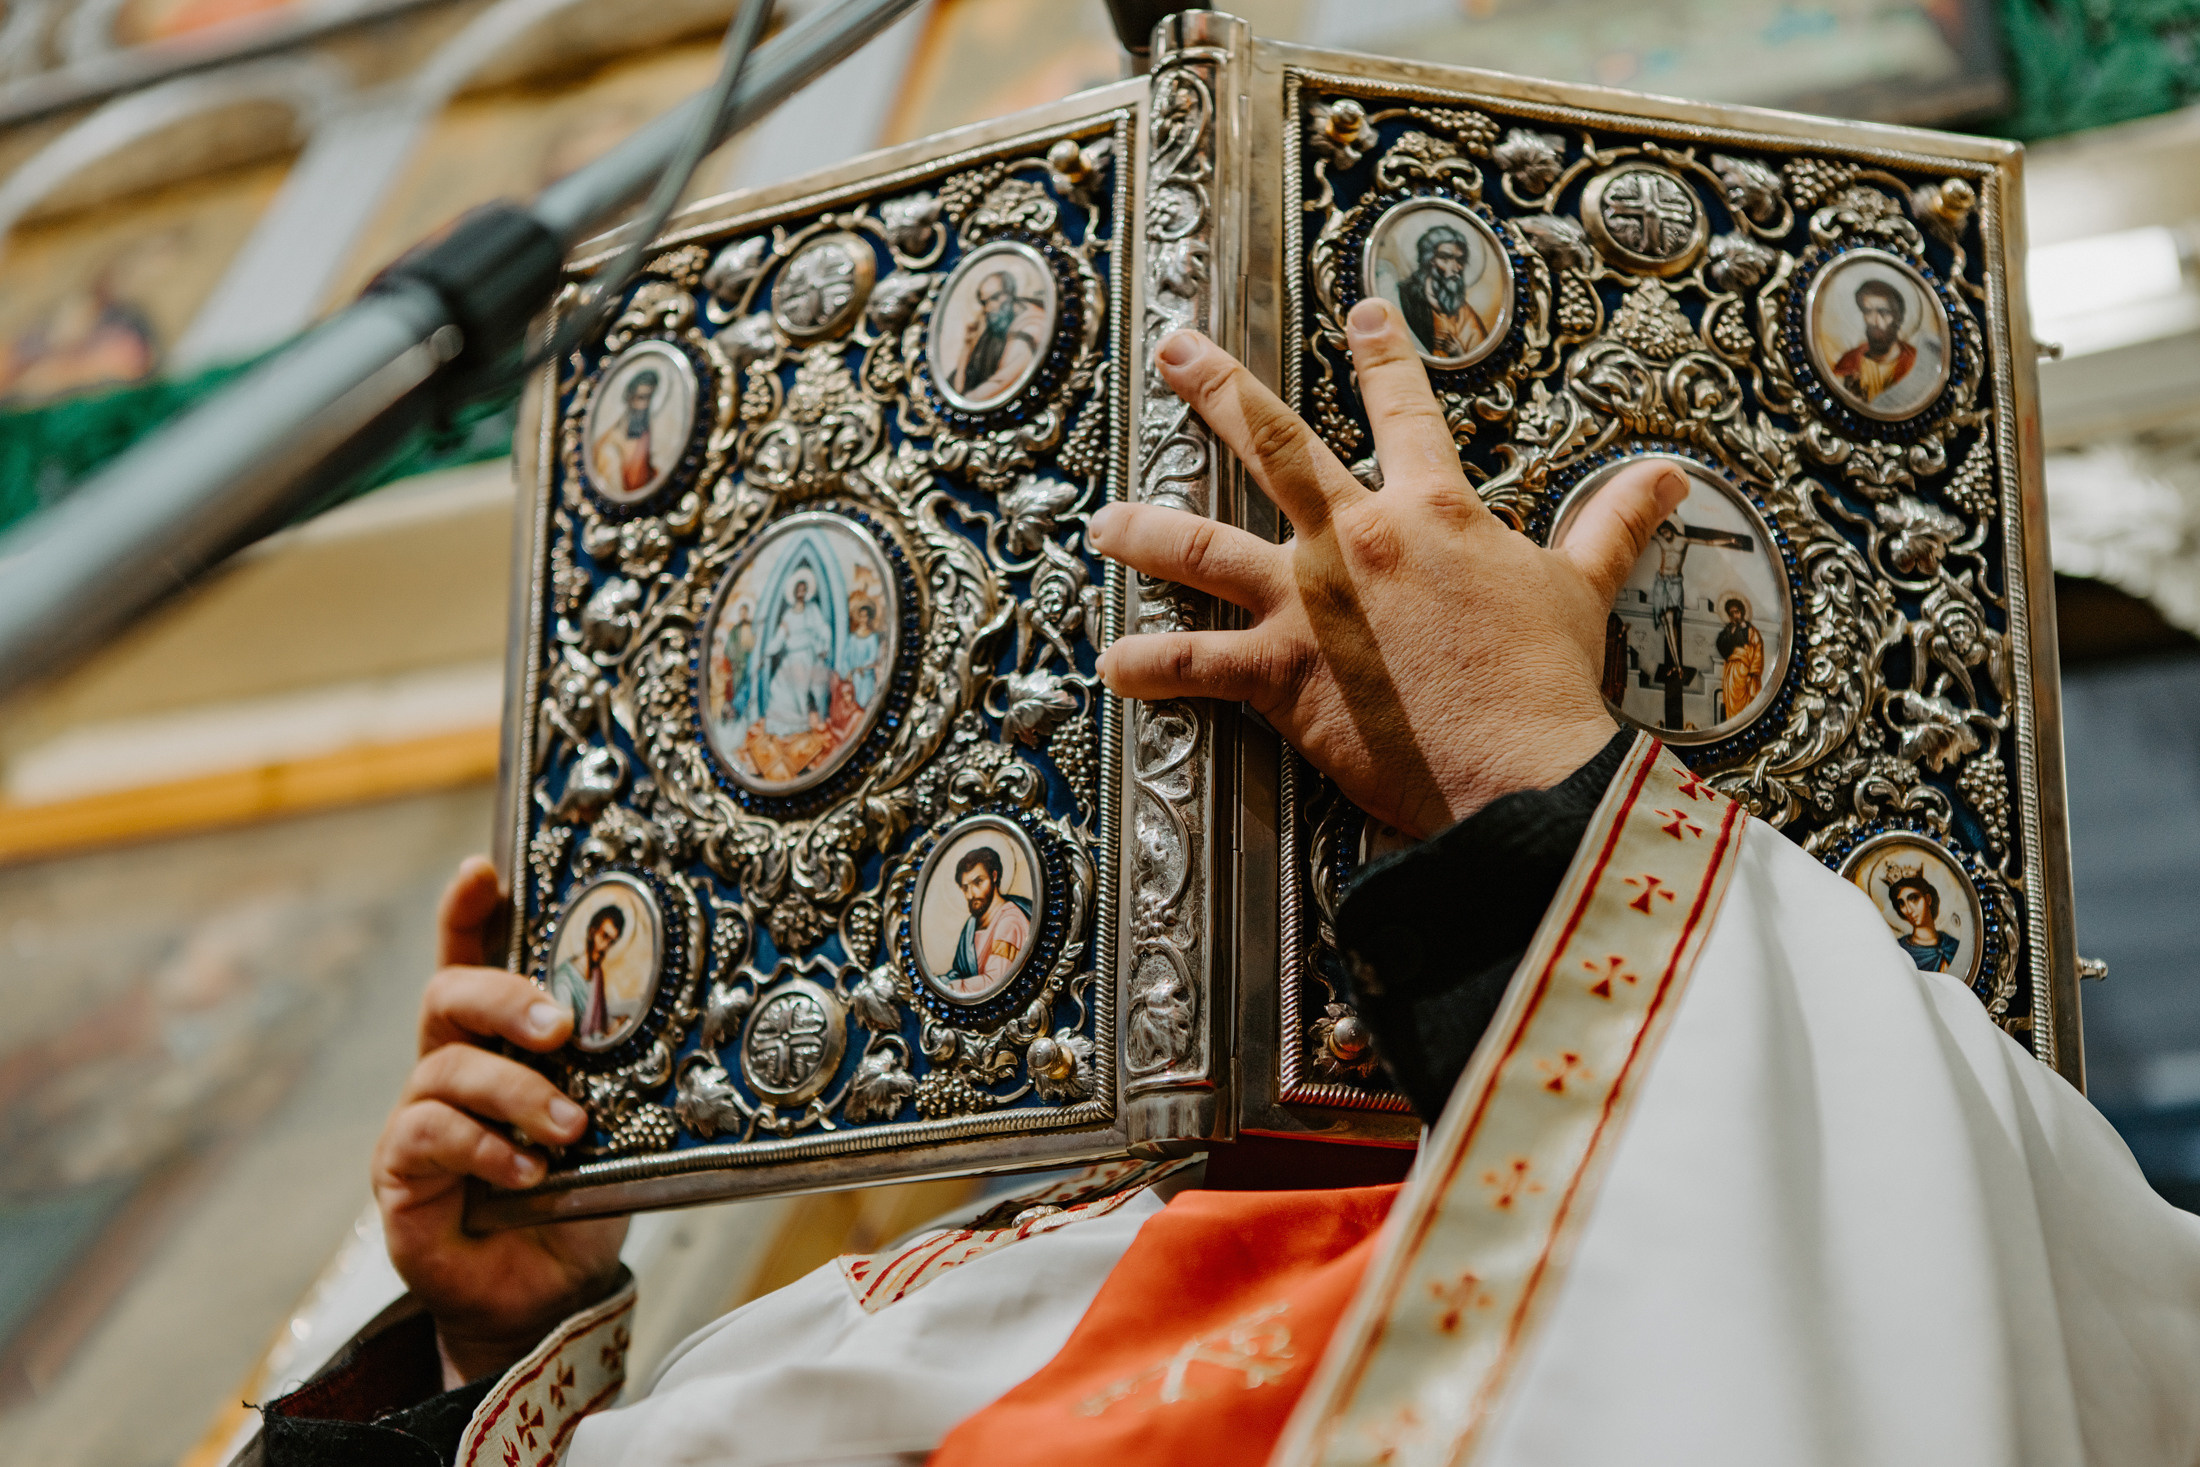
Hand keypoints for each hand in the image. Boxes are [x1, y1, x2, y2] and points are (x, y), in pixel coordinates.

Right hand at [371, 857, 627, 1385]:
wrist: (550, 1291)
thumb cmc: (583, 1192)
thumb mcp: (615, 1119)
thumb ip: (619, 1071)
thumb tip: (685, 1014)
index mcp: (499, 1041)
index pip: (471, 958)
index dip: (468, 911)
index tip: (484, 869)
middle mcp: (450, 1067)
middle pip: (448, 996)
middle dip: (503, 996)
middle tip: (559, 1026)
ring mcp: (418, 1118)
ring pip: (445, 1069)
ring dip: (515, 1093)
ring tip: (569, 1128)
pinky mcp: (400, 1175)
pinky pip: (429, 1137)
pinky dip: (486, 1147)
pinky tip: (528, 1170)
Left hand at [1091, 298, 1684, 838]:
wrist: (1522, 769)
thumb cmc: (1550, 682)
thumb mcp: (1582, 591)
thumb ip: (1612, 526)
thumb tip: (1670, 478)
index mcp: (1431, 510)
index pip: (1407, 408)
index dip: (1383, 354)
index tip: (1360, 312)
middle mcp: (1357, 539)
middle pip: (1271, 441)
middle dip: (1216, 388)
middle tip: (1174, 347)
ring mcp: (1309, 601)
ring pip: (1201, 545)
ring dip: (1145, 529)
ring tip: (1102, 521)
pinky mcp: (1280, 671)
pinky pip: (1192, 664)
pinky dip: (1146, 666)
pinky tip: (1108, 665)